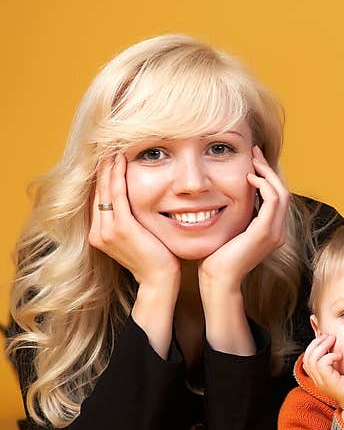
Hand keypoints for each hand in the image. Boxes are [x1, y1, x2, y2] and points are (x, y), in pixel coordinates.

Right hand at [88, 154, 179, 287]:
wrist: (159, 282)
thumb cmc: (156, 261)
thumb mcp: (139, 239)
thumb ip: (131, 223)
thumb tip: (136, 208)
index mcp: (99, 234)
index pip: (99, 199)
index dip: (103, 178)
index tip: (109, 159)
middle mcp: (98, 232)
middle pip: (98, 192)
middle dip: (103, 169)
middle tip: (108, 146)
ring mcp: (107, 230)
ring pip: (106, 190)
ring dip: (109, 167)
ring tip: (113, 148)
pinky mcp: (121, 228)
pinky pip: (118, 195)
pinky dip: (119, 176)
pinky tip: (122, 160)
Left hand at [198, 146, 289, 292]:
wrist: (218, 279)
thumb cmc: (217, 258)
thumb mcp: (231, 231)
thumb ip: (238, 217)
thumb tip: (230, 197)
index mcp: (271, 232)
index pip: (277, 198)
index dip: (268, 177)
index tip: (254, 161)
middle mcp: (278, 232)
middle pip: (283, 192)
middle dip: (269, 170)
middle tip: (255, 153)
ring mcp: (274, 233)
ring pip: (281, 194)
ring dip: (267, 174)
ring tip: (253, 161)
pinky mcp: (265, 233)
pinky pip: (272, 201)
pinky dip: (263, 185)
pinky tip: (249, 177)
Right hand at [303, 333, 343, 429]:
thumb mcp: (342, 371)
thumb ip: (336, 361)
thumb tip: (335, 344)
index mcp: (319, 376)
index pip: (307, 357)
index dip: (314, 345)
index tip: (327, 338)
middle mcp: (317, 379)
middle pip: (307, 356)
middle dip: (317, 342)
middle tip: (330, 337)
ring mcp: (322, 381)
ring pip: (312, 359)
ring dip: (323, 346)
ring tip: (333, 342)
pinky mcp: (330, 382)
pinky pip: (322, 364)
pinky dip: (330, 356)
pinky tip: (340, 356)